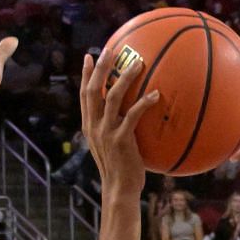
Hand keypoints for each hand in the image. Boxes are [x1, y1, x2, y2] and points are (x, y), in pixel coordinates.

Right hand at [78, 46, 157, 197]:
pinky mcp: (121, 140)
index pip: (84, 95)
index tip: (89, 56)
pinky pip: (133, 115)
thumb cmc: (120, 169)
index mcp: (89, 126)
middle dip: (100, 68)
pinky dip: (144, 103)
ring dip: (125, 78)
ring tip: (137, 63)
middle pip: (93, 90)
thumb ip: (113, 128)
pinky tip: (155, 94)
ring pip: (112, 97)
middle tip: (110, 50)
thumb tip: (126, 114)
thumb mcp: (110, 146)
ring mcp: (106, 133)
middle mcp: (94, 126)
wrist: (119, 190)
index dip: (86, 75)